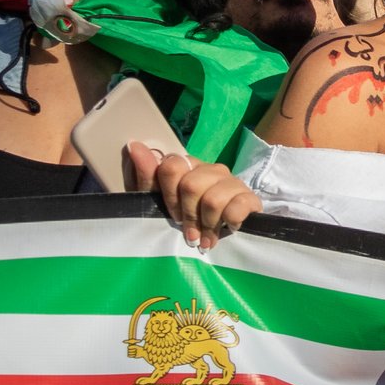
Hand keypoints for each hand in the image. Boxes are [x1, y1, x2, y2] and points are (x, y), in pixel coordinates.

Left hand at [133, 143, 259, 249]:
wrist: (222, 237)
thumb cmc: (183, 219)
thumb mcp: (156, 203)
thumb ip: (145, 177)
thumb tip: (134, 145)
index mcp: (186, 166)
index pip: (172, 166)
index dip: (169, 196)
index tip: (172, 215)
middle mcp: (210, 169)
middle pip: (191, 185)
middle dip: (188, 214)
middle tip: (190, 232)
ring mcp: (232, 181)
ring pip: (212, 199)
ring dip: (207, 225)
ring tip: (206, 238)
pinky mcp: (250, 197)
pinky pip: (237, 207)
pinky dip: (230, 222)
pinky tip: (228, 228)